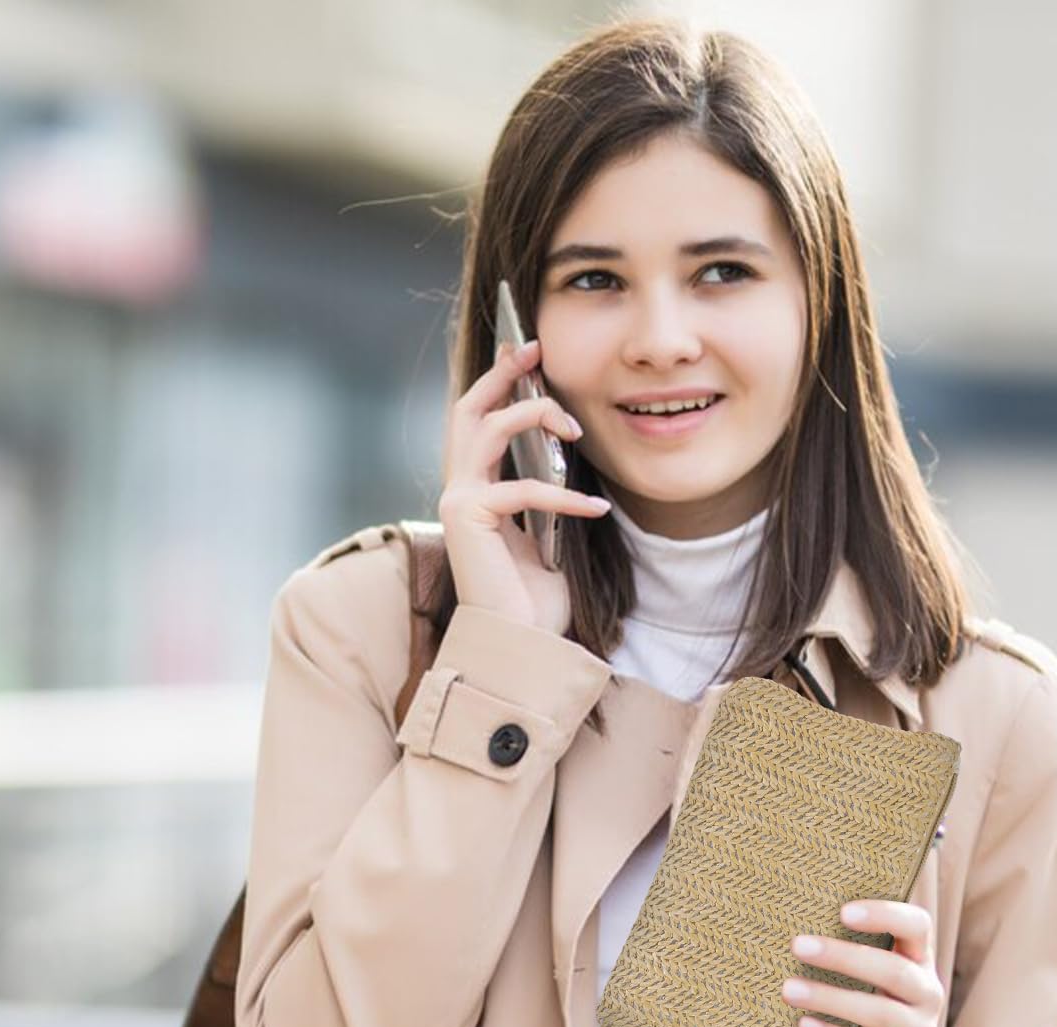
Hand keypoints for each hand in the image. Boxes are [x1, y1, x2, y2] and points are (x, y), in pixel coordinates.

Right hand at [438, 337, 612, 636]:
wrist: (522, 646)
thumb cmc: (535, 602)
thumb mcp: (550, 537)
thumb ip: (549, 497)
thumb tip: (571, 458)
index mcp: (475, 491)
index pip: (480, 423)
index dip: (501, 384)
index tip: (531, 356)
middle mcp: (458, 490)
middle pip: (469, 410)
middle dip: (502, 374)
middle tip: (535, 350)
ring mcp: (458, 502)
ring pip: (487, 430)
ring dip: (534, 417)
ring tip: (576, 431)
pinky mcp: (469, 518)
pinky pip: (522, 489)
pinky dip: (564, 497)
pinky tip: (598, 511)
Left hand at [780, 901, 942, 1026]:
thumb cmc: (873, 1006)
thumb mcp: (874, 976)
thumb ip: (854, 949)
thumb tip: (797, 924)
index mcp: (919, 959)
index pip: (917, 926)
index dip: (886, 915)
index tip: (843, 912)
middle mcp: (927, 993)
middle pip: (895, 971)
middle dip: (844, 957)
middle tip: (798, 946)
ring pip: (882, 1013)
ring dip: (831, 998)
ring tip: (789, 989)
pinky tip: (804, 1024)